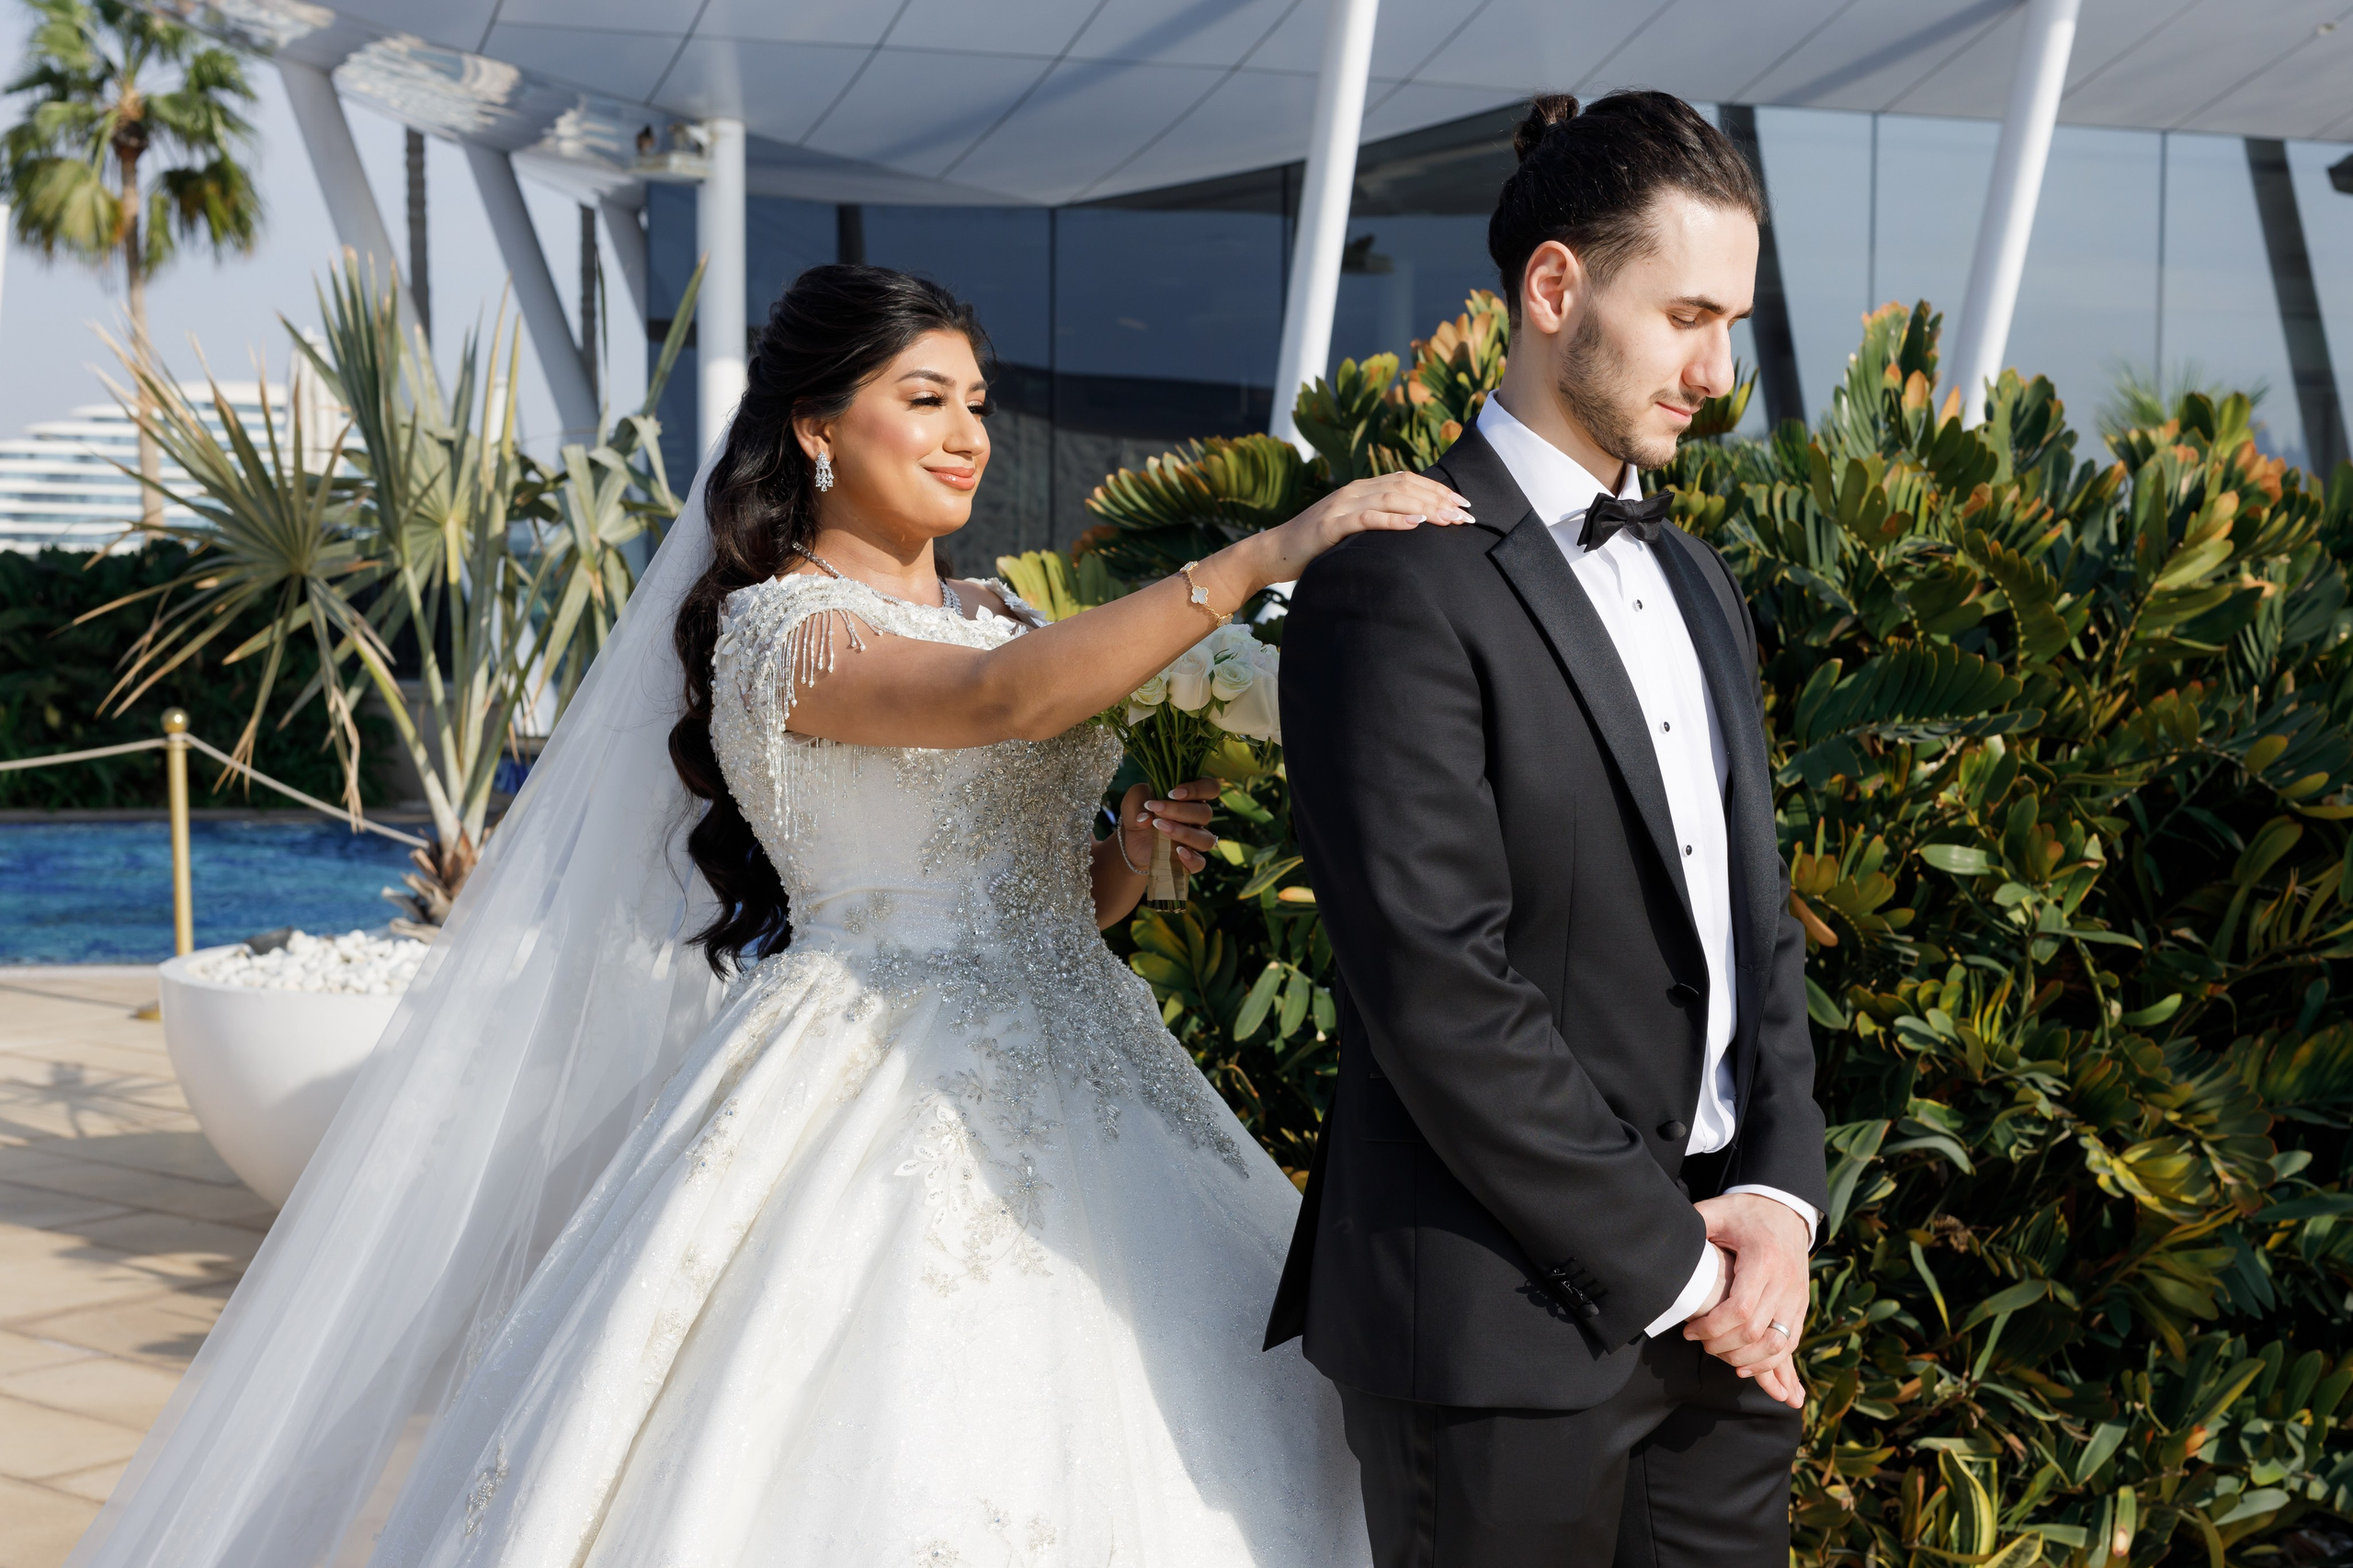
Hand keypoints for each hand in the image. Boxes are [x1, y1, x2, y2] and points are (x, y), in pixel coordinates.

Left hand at [1118, 778, 1220, 874]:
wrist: (1131, 839)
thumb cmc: (1139, 812)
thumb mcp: (1133, 800)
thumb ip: (1138, 800)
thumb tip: (1145, 819)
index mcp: (1191, 798)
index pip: (1210, 788)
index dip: (1197, 789)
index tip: (1172, 793)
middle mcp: (1198, 818)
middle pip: (1205, 813)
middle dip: (1179, 811)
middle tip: (1155, 809)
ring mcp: (1195, 840)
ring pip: (1206, 839)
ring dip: (1184, 833)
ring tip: (1160, 827)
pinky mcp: (1188, 860)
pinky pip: (1200, 863)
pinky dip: (1191, 858)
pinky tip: (1176, 852)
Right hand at [1245, 474, 1475, 585]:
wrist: (1275, 553)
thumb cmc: (1316, 547)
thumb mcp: (1351, 530)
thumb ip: (1376, 521)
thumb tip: (1412, 526)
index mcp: (1361, 489)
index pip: (1407, 481)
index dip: (1438, 489)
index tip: (1463, 503)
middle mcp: (1353, 491)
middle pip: (1404, 486)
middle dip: (1439, 498)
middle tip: (1465, 514)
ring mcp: (1341, 506)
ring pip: (1390, 498)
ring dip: (1424, 507)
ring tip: (1448, 519)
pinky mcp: (1330, 525)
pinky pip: (1367, 518)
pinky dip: (1393, 519)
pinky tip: (1415, 524)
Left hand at [1685, 1193, 1810, 1410]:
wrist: (1786, 1209)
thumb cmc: (1746, 1212)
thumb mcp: (1718, 1211)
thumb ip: (1695, 1224)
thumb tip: (1664, 1240)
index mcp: (1763, 1260)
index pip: (1740, 1310)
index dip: (1712, 1328)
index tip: (1690, 1331)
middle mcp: (1785, 1283)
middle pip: (1755, 1333)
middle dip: (1722, 1347)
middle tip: (1700, 1344)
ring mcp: (1796, 1297)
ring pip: (1776, 1345)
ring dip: (1746, 1360)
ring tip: (1719, 1356)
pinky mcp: (1801, 1306)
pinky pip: (1789, 1343)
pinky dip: (1768, 1361)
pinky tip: (1745, 1367)